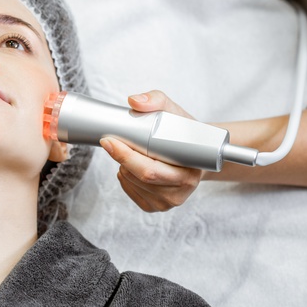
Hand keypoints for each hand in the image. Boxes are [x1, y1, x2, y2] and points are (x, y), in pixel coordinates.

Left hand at [99, 90, 203, 211]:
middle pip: (138, 177)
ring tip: (131, 151)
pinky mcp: (155, 206)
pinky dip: (124, 176)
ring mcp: (167, 202)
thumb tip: (134, 101)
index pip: (150, 170)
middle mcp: (180, 192)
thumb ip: (156, 100)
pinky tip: (132, 166)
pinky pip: (130, 191)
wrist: (196, 153)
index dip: (126, 156)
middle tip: (111, 141)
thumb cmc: (185, 133)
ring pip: (131, 183)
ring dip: (122, 165)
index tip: (109, 140)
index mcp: (189, 172)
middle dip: (121, 158)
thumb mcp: (174, 111)